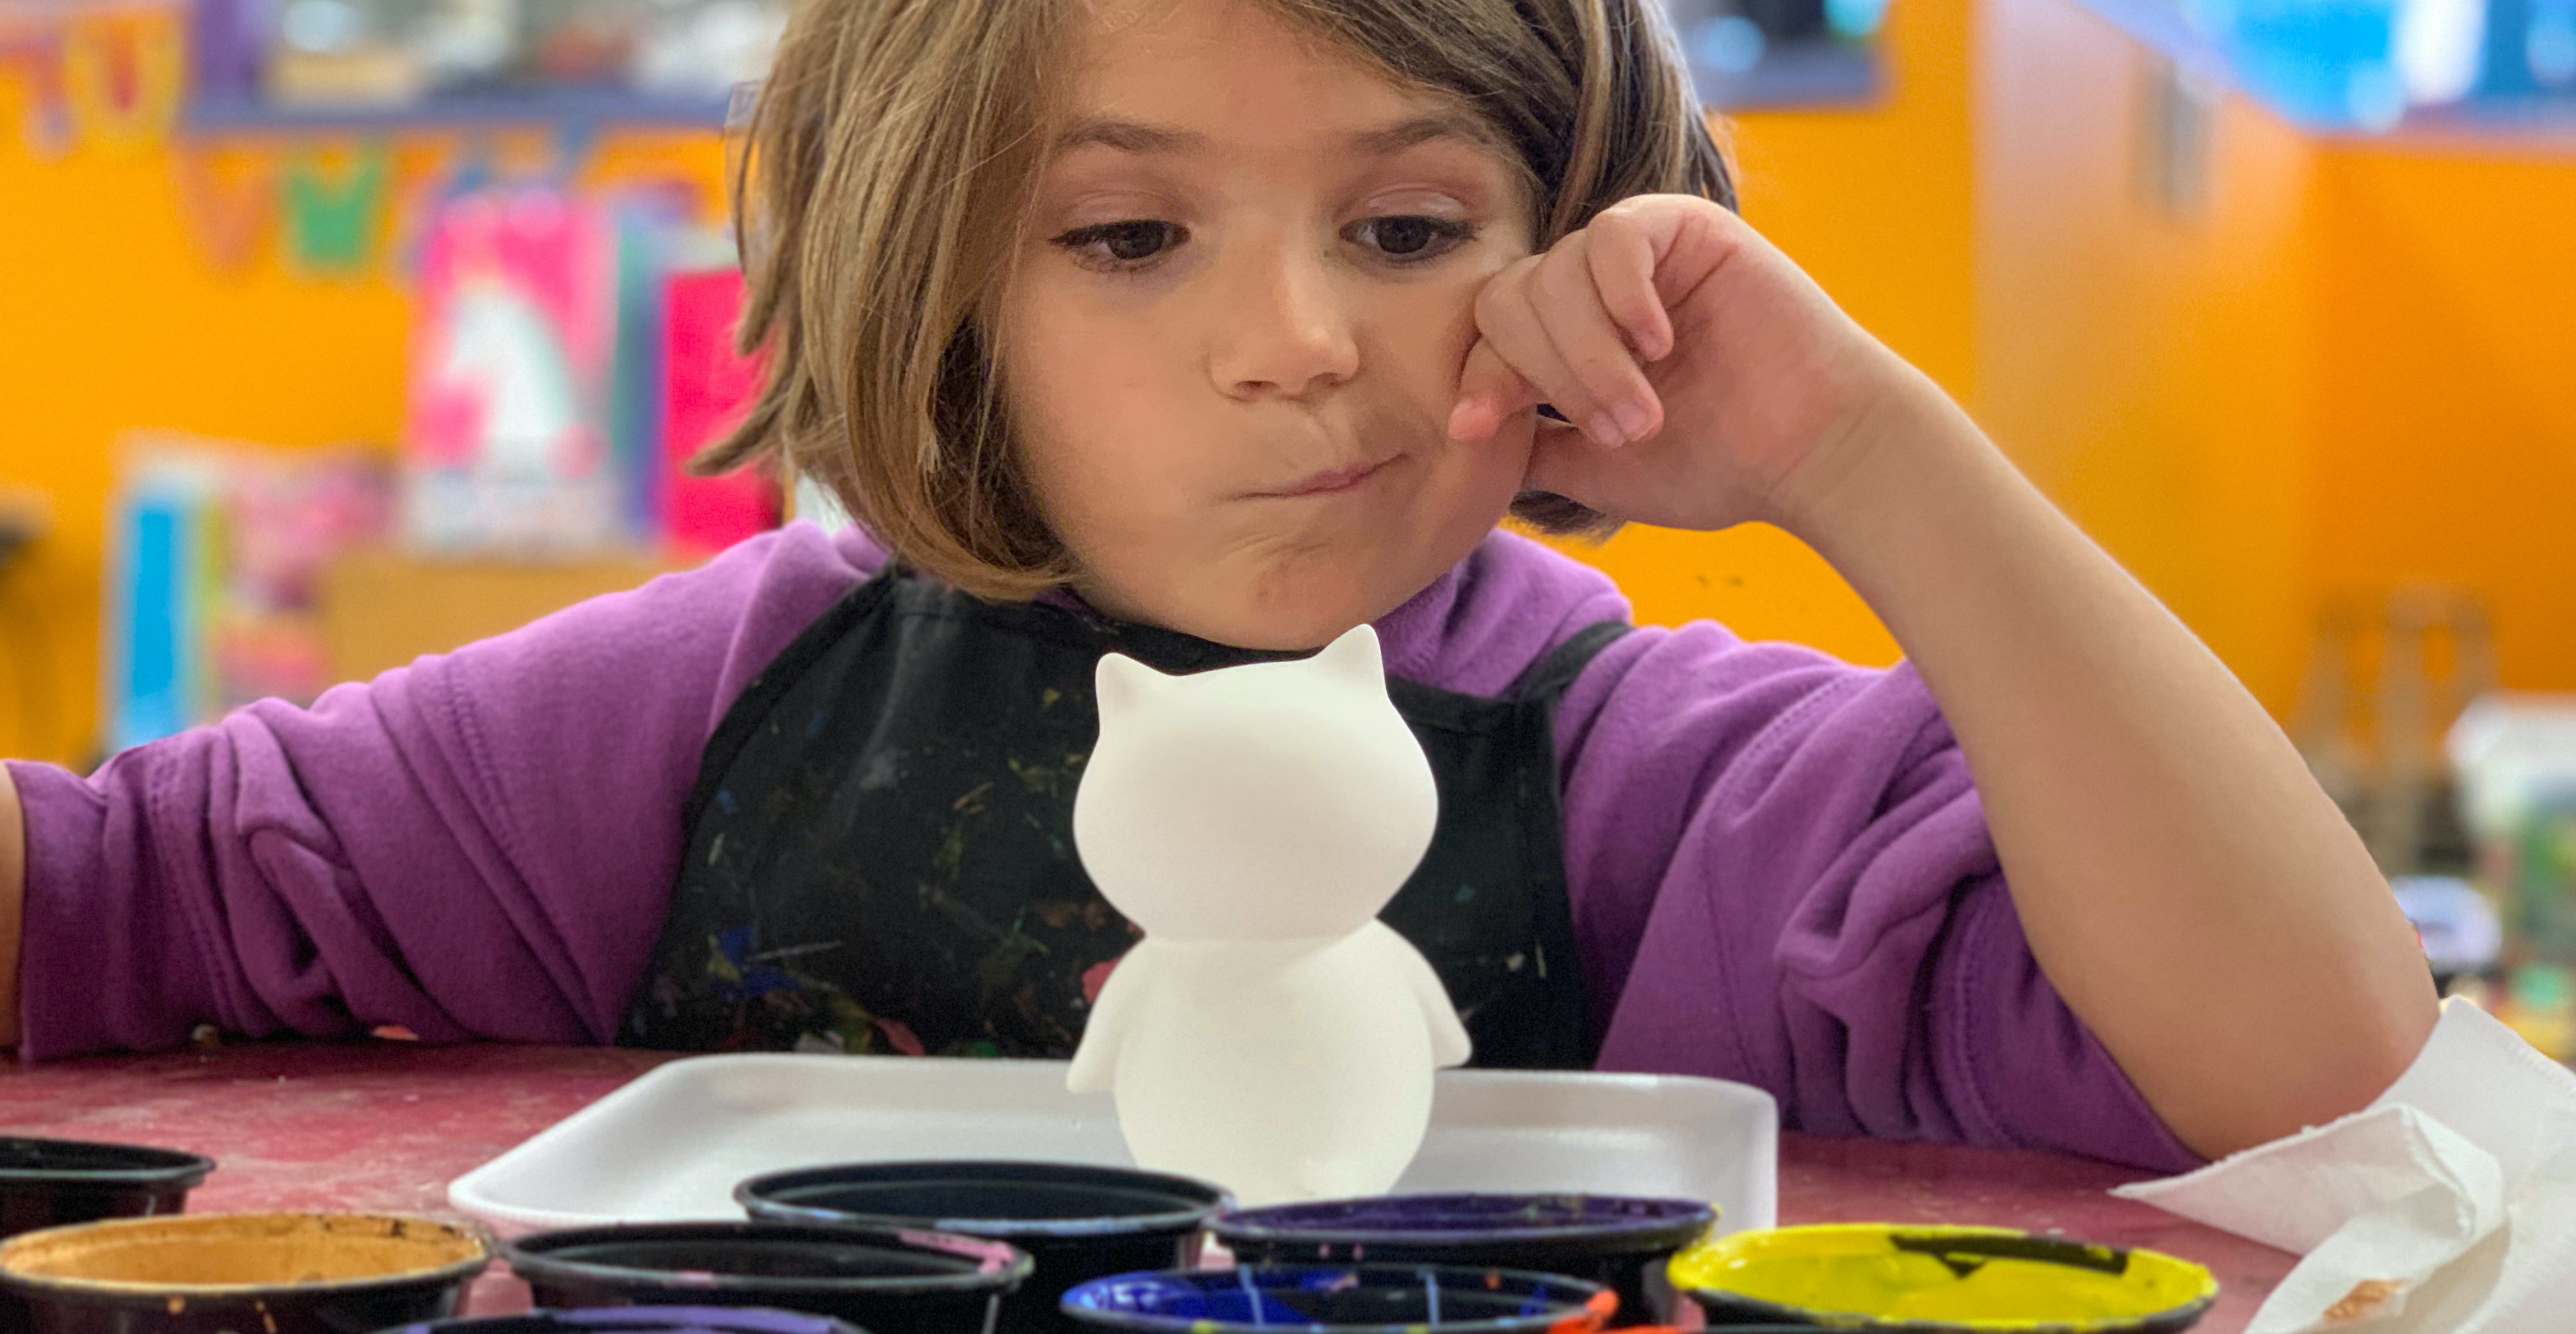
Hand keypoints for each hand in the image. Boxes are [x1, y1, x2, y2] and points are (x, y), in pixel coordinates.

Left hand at [1447, 194, 1914, 532]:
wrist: (1811, 453)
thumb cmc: (1718, 464)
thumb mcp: (1596, 468)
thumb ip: (1531, 444)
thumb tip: (1463, 433)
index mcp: (1570, 339)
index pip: (1490, 336)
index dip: (1478, 377)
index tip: (1474, 427)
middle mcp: (1596, 290)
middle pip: (1511, 299)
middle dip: (1551, 376)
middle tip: (1618, 429)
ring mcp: (1640, 254)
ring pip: (1557, 275)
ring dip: (1592, 356)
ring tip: (1647, 408)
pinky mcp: (1686, 226)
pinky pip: (1615, 235)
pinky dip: (1624, 294)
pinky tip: (1660, 342)